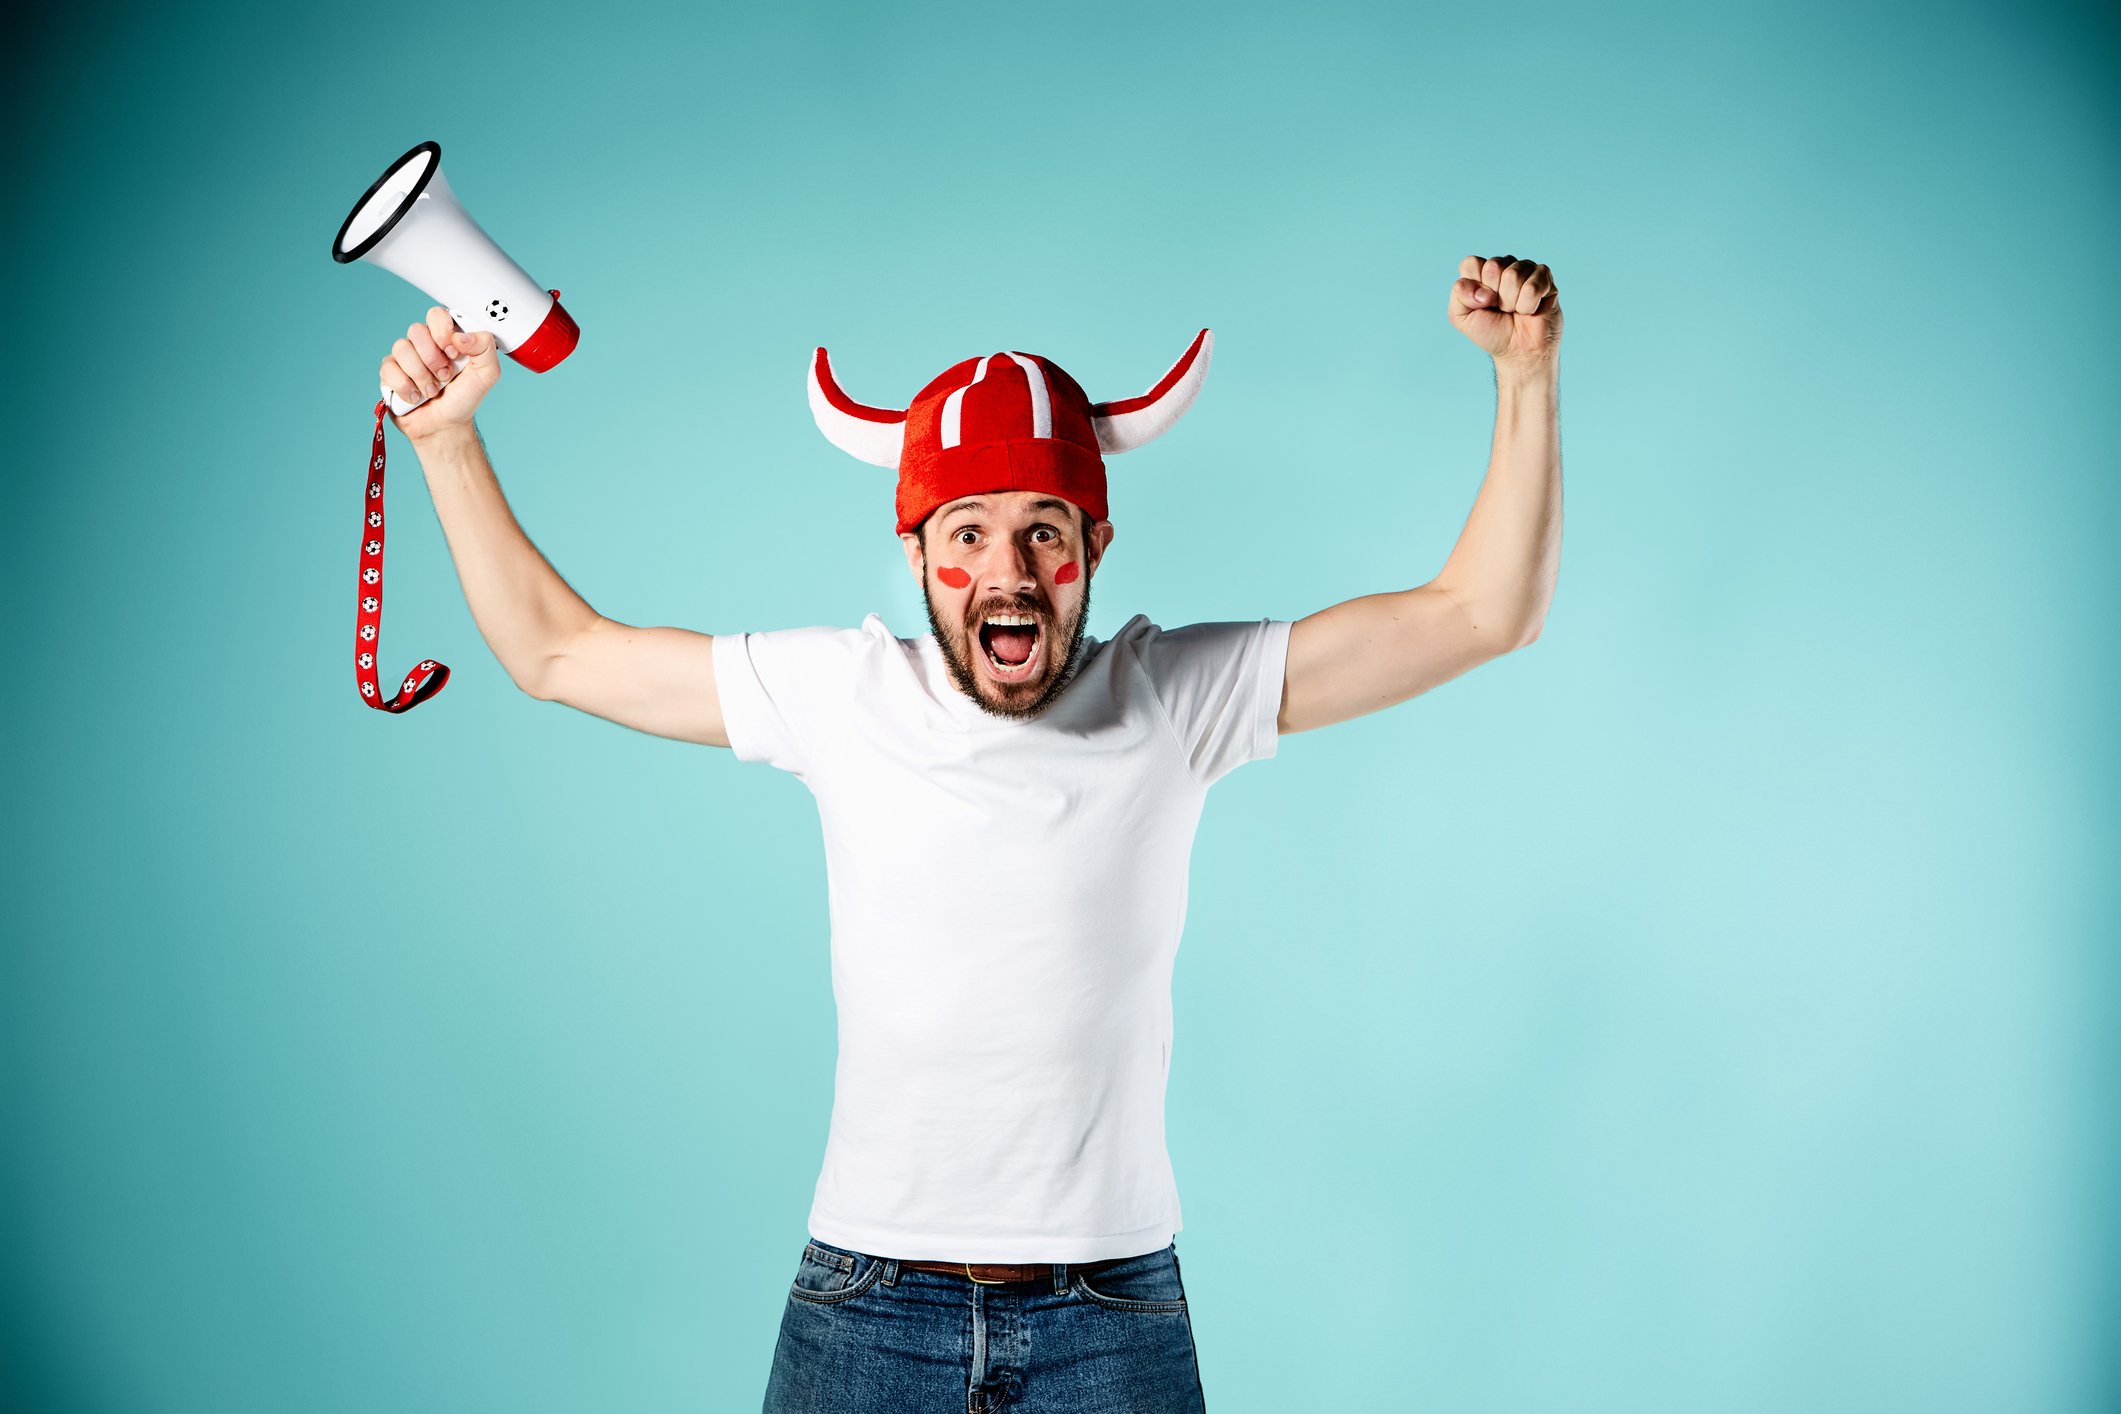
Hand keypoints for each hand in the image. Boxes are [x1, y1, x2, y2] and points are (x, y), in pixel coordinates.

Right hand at [380, 305, 501, 441]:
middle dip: (433, 358)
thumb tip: (461, 335)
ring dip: (421, 376)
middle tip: (445, 376)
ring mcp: (404, 357)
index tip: (455, 354)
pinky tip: (416, 397)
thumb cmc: (464, 398)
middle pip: (416, 330)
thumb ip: (485, 348)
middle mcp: (423, 343)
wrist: (446, 426)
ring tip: (432, 391)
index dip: (443, 332)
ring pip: (401, 348)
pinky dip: (406, 387)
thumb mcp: (487, 374)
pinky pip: (389, 368)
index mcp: (446, 337)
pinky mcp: (389, 373)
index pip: (437, 315)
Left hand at [1448, 255, 1560, 368]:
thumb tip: (1483, 289)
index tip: (1482, 304)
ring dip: (1511, 303)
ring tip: (1515, 310)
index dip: (1474, 288)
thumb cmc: (1492, 332)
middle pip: (1493, 267)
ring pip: (1513, 276)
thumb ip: (1459, 294)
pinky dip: (1527, 306)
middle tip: (1500, 309)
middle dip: (1495, 296)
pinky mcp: (1545, 277)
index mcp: (1481, 271)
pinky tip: (1530, 310)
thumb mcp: (1461, 317)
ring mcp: (1526, 269)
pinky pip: (1532, 287)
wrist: (1519, 352)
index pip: (1471, 263)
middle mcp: (1504, 266)